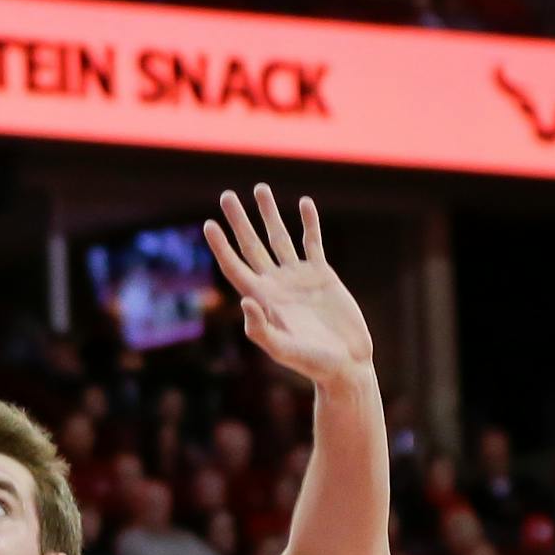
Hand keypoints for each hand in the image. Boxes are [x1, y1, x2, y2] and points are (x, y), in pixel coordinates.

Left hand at [204, 184, 372, 384]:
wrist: (345, 365)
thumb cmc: (311, 363)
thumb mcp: (282, 350)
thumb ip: (261, 329)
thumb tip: (245, 301)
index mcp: (260, 298)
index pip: (234, 266)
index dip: (220, 246)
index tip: (208, 223)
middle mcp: (275, 284)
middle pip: (251, 245)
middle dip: (238, 220)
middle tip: (227, 195)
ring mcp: (297, 277)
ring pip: (279, 237)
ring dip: (269, 214)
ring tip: (260, 188)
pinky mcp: (322, 276)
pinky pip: (312, 243)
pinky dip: (309, 223)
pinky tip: (304, 203)